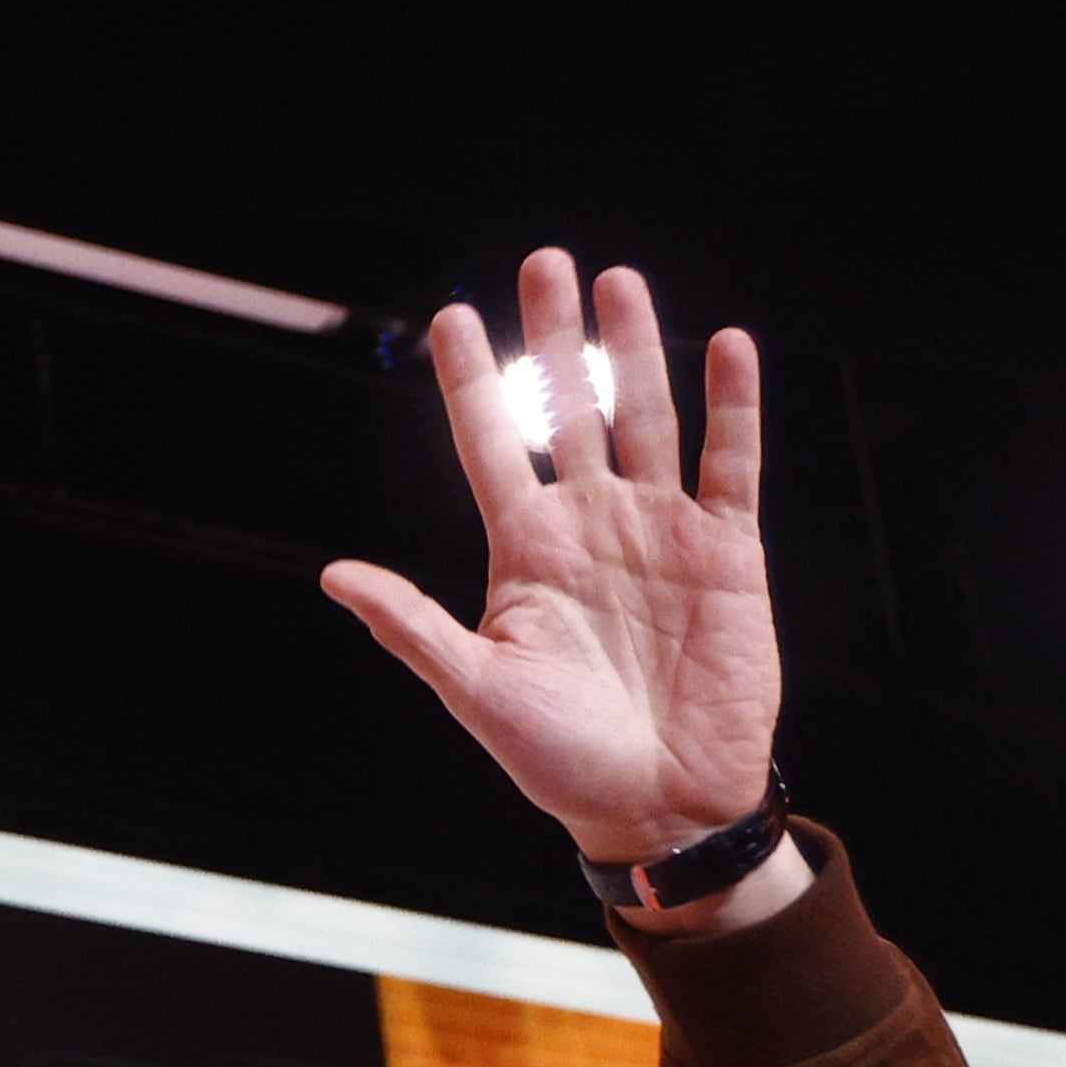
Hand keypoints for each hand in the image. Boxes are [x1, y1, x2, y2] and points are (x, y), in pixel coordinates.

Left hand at [323, 249, 784, 883]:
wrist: (660, 803)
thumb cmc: (560, 759)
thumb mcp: (476, 690)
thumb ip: (413, 626)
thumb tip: (333, 575)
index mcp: (525, 552)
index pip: (490, 446)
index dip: (472, 383)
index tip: (452, 318)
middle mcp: (590, 526)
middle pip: (567, 411)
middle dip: (555, 340)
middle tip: (544, 263)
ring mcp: (660, 531)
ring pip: (645, 418)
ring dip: (634, 351)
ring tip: (618, 281)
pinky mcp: (729, 551)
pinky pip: (731, 463)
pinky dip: (732, 405)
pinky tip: (725, 345)